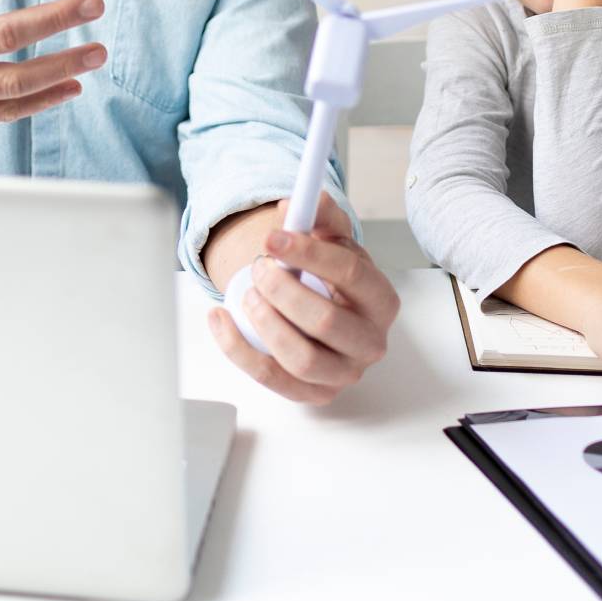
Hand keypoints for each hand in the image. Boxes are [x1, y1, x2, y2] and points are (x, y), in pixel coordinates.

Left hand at [207, 194, 399, 403]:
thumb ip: (320, 217)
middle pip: (325, 320)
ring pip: (302, 358)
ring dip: (265, 322)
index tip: (272, 238)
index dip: (308, 253)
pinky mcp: (315, 394)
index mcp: (382, 300)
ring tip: (248, 295)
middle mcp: (371, 342)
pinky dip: (237, 348)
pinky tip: (219, 318)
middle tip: (259, 268)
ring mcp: (345, 374)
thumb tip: (292, 205)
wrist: (326, 312)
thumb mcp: (333, 242)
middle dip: (282, 290)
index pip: (351, 273)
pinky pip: (271, 378)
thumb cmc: (333, 279)